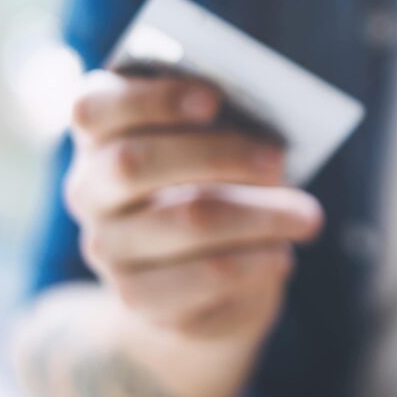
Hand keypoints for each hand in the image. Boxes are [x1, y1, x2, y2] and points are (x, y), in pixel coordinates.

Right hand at [65, 70, 322, 340]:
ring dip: (260, 213)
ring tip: (307, 216)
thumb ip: (222, 127)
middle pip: (134, 162)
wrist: (199, 282)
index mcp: (99, 136)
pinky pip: (206, 273)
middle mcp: (89, 190)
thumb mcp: (215, 147)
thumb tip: (265, 131)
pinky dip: (256, 259)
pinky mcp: (138, 297)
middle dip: (218, 153)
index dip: (152, 99)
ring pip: (187, 219)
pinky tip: (283, 255)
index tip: (214, 99)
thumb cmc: (214, 185)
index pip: (93, 109)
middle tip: (278, 157)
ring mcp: (107, 248)